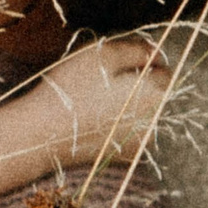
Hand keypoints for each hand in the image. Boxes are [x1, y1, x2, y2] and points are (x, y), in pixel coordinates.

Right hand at [36, 37, 168, 164]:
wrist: (44, 134)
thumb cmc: (72, 88)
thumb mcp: (101, 55)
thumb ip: (135, 50)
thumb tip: (156, 51)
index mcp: (155, 92)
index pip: (164, 71)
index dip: (142, 62)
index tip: (116, 63)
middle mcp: (156, 119)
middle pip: (154, 94)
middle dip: (136, 85)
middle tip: (101, 81)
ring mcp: (142, 141)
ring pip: (142, 114)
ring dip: (128, 106)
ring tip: (95, 103)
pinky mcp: (126, 156)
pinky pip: (130, 134)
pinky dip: (118, 126)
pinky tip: (94, 122)